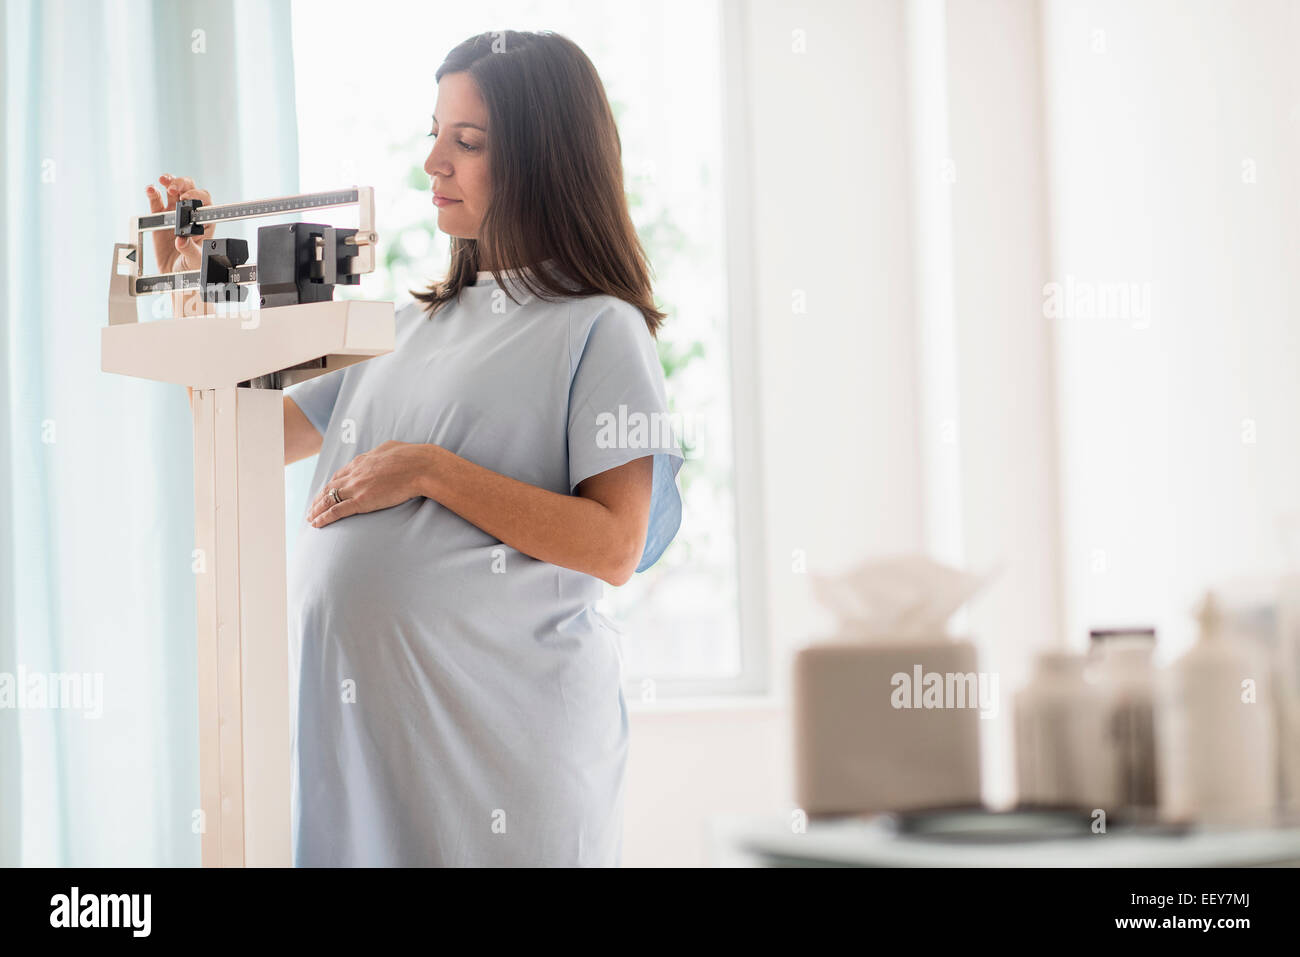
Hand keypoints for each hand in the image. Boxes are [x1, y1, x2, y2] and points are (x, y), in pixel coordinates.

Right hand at [146, 173, 213, 273]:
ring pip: (173, 190)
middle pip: (190, 189)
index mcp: (205, 222)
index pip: (205, 201)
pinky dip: (152, 192)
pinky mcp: (159, 216)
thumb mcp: (196, 261)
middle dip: (183, 184)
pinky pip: (155, 200)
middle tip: (175, 189)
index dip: (197, 195)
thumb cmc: (191, 268)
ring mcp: (174, 213)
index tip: (188, 198)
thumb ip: (190, 250)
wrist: (174, 276)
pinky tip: (150, 188)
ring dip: (169, 181)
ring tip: (164, 181)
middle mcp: (191, 214)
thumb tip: (181, 241)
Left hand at [307, 441, 435, 526]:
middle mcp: (354, 473)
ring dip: (316, 510)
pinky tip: (317, 524)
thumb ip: (382, 453)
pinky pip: (336, 511)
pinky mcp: (361, 501)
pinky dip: (324, 518)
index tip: (326, 492)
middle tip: (312, 508)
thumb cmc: (412, 457)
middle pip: (329, 487)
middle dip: (318, 499)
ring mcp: (356, 487)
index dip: (331, 485)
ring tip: (310, 518)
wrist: (419, 466)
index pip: (340, 475)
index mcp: (362, 461)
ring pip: (328, 500)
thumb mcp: (391, 448)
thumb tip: (383, 453)